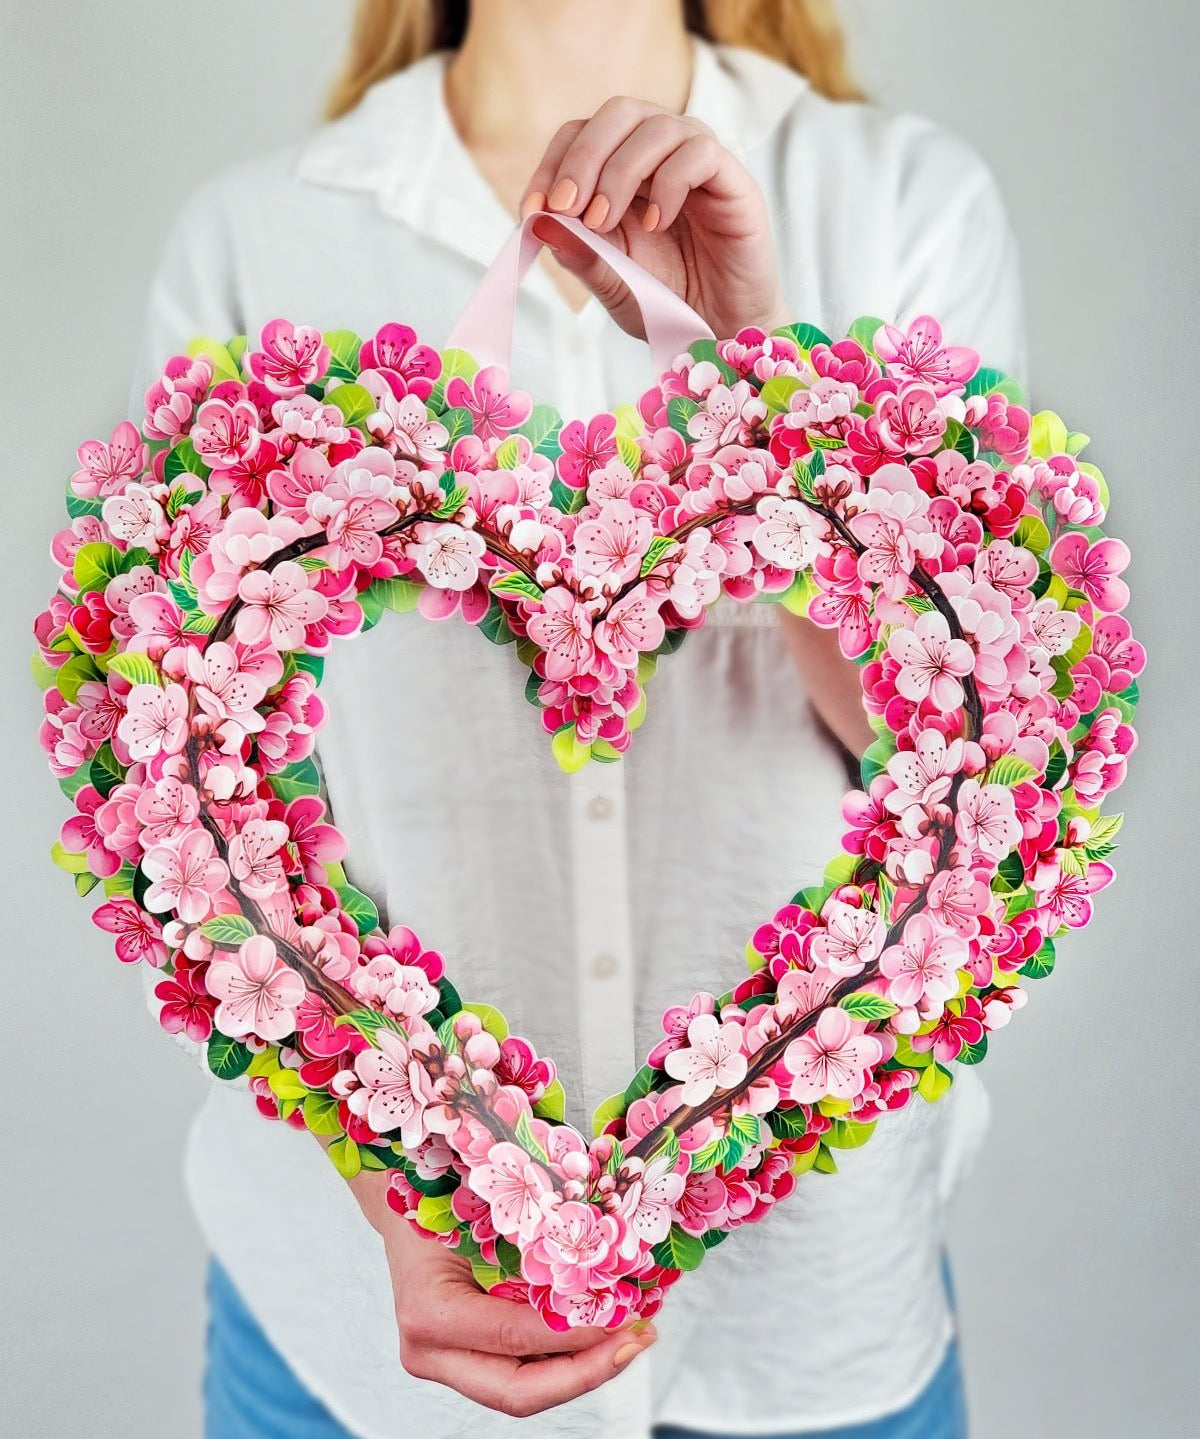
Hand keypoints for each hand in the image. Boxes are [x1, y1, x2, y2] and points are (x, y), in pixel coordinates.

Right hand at [348, 1166, 656, 1416]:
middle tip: (638, 1340)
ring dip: (585, 1369)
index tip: (624, 1318)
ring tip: (633, 1337)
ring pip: (524, 1391)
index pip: (514, 1338)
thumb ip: (530, 1243)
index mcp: (428, 1312)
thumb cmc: (442, 1198)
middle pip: (519, 1392)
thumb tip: (604, 1255)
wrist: (405, 1209)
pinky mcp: (464, 1365)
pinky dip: (565, 1359)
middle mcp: (429, 1353)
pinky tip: (603, 1334)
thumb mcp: (483, 1211)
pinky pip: (520, 1372)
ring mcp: (444, 1365)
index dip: (575, 1336)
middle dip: (588, 1372)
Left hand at [519, 95, 789, 340]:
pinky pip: (698, 153)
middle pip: (617, 113)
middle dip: (582, 157)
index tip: (533, 210)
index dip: (552, 164)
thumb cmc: (668, 304)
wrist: (721, 332)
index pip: (581, 134)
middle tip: (567, 206)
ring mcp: (698, 163)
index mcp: (625, 171)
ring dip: (619, 172)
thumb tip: (539, 223)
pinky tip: (655, 224)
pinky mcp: (733, 180)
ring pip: (656, 125)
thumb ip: (580, 255)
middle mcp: (661, 155)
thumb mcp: (612, 284)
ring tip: (605, 222)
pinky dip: (668, 184)